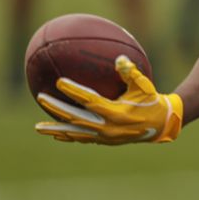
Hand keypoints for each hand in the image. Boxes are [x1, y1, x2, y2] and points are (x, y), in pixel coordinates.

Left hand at [35, 55, 183, 144]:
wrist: (160, 124)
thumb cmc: (151, 101)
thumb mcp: (144, 85)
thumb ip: (131, 72)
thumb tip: (120, 58)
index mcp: (115, 112)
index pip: (89, 101)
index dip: (73, 92)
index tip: (58, 82)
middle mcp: (106, 127)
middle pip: (75, 118)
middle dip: (56, 109)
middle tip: (40, 98)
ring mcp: (104, 137)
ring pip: (75, 133)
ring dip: (56, 129)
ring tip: (38, 128)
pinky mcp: (104, 141)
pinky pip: (82, 138)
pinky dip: (69, 136)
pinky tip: (57, 134)